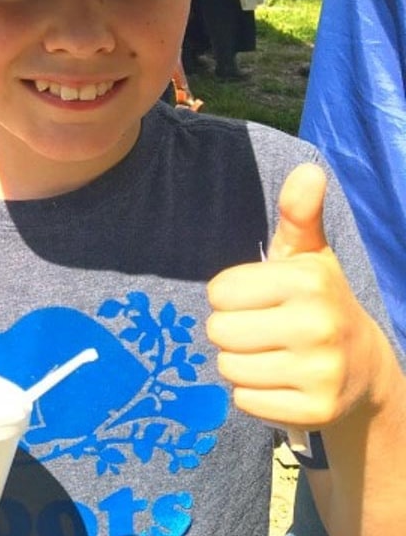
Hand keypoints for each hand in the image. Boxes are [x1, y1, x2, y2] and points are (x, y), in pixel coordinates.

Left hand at [207, 164, 387, 430]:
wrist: (362, 367)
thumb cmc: (316, 302)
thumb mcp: (307, 255)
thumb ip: (299, 214)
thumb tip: (308, 170)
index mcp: (309, 281)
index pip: (219, 292)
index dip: (231, 296)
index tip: (260, 298)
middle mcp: (318, 326)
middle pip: (219, 330)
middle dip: (232, 330)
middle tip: (263, 329)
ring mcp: (320, 373)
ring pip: (228, 367)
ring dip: (240, 362)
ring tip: (272, 354)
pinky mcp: (314, 411)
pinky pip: (243, 401)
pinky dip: (252, 394)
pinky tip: (280, 381)